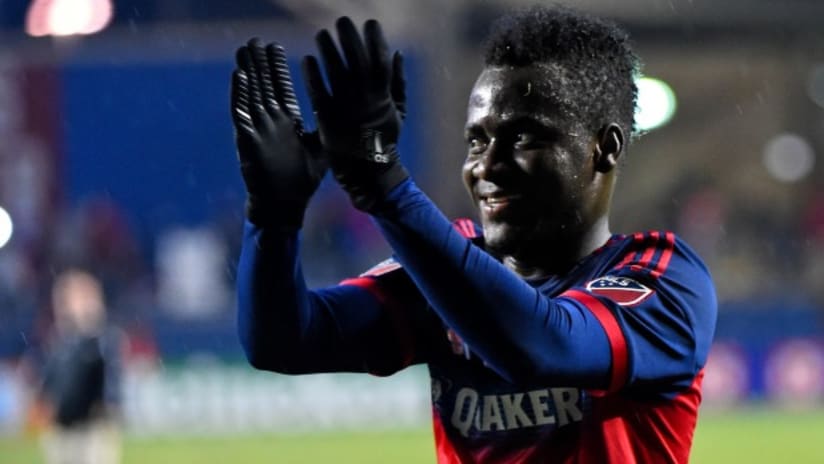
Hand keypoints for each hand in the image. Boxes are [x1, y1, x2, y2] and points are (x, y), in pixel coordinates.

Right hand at [231, 38, 326, 228]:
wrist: (286, 205)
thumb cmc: (304, 181)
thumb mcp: (321, 149)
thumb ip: (326, 128)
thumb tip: (345, 112)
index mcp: (288, 123)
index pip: (281, 89)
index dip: (278, 69)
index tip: (276, 47)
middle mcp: (271, 123)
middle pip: (264, 86)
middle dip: (261, 63)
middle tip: (256, 40)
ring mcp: (257, 130)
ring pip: (251, 94)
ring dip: (248, 71)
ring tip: (244, 49)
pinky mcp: (247, 139)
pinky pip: (241, 113)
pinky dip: (239, 94)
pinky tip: (239, 75)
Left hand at [301, 17, 407, 211]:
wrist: (368, 172)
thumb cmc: (384, 140)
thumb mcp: (400, 111)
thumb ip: (399, 82)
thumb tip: (398, 53)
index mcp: (383, 94)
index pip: (380, 59)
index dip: (375, 39)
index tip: (370, 22)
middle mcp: (365, 98)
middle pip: (356, 59)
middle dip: (350, 38)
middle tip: (342, 21)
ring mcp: (346, 107)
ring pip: (336, 72)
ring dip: (329, 50)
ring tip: (322, 35)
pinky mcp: (328, 117)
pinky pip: (318, 91)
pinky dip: (314, 75)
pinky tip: (309, 60)